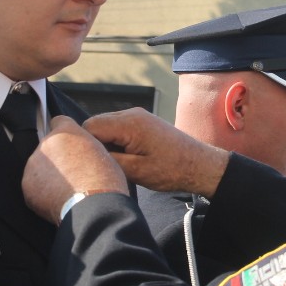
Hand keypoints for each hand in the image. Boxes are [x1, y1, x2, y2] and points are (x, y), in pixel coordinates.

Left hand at [21, 116, 128, 223]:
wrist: (93, 205)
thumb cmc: (104, 180)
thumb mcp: (102, 152)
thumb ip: (85, 146)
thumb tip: (81, 153)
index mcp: (66, 132)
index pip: (59, 121)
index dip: (65, 134)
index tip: (69, 144)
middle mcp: (46, 143)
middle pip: (48, 147)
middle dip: (57, 158)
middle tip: (72, 174)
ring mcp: (33, 164)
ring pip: (39, 166)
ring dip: (48, 175)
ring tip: (66, 190)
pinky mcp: (27, 185)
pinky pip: (34, 186)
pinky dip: (43, 193)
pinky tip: (58, 199)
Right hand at [83, 108, 229, 196]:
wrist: (200, 164)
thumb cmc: (172, 170)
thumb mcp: (136, 171)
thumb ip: (109, 160)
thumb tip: (87, 155)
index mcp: (129, 123)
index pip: (89, 126)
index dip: (85, 145)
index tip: (90, 163)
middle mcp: (131, 113)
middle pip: (95, 124)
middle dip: (94, 144)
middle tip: (104, 166)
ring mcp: (137, 115)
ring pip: (106, 126)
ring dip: (106, 144)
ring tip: (118, 163)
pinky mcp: (142, 121)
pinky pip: (118, 127)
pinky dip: (116, 141)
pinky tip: (126, 158)